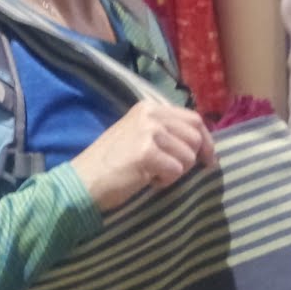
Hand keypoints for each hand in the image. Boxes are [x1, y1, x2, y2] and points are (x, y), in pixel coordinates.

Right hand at [71, 99, 217, 212]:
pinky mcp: (146, 152)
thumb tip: (200, 143)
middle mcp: (150, 115)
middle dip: (192, 158)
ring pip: (188, 155)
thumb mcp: (137, 135)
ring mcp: (148, 132)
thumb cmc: (109, 164)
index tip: (208, 159)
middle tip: (175, 172)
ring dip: (176, 172)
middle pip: (195, 135)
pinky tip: (147, 180)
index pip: (193, 118)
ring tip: (153, 175)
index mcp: (149, 108)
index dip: (206, 141)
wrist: (82, 181)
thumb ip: (164, 132)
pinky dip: (165, 181)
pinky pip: (176, 170)